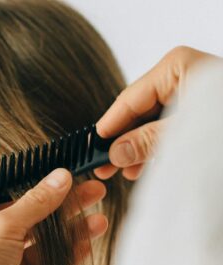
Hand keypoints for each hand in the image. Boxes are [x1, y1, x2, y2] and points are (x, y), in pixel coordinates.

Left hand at [0, 169, 107, 264]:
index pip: (14, 194)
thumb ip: (35, 203)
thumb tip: (61, 176)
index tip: (68, 175)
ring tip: (99, 219)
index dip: (41, 184)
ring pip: (47, 244)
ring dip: (72, 232)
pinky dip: (68, 257)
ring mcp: (9, 264)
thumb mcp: (2, 226)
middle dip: (65, 205)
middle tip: (94, 191)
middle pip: (36, 217)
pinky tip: (87, 244)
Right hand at [94, 46, 220, 180]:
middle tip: (104, 164)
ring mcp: (188, 94)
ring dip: (135, 148)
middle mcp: (180, 77)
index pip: (129, 98)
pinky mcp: (195, 113)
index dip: (109, 124)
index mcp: (176, 68)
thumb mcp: (183, 133)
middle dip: (121, 140)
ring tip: (123, 171)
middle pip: (137, 111)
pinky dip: (153, 148)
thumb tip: (115, 152)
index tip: (94, 145)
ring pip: (150, 123)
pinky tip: (141, 165)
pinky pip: (165, 129)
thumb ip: (145, 141)